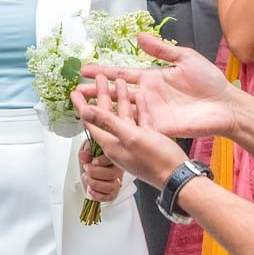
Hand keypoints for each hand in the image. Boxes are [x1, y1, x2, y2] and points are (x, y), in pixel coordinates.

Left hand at [75, 74, 190, 188]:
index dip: (82, 105)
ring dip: (121, 98)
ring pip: (124, 115)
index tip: (75, 90)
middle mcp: (120, 141)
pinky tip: (139, 96)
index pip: (91, 121)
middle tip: (99, 77)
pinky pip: (140, 119)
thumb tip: (85, 111)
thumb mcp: (130, 138)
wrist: (178, 177)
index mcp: (111, 143)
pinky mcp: (148, 139)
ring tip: (119, 81)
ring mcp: (134, 140)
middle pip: (107, 115)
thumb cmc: (156, 161)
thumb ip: (108, 123)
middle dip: (102, 95)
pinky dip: (138, 107)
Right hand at [79, 33, 243, 139]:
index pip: (122, 75)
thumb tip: (139, 36)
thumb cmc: (208, 81)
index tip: (84, 69)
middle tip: (76, 91)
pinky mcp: (158, 127)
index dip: (103, 72)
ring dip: (102, 109)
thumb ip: (161, 50)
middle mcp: (147, 96)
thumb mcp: (185, 59)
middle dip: (96, 92)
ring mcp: (151, 113)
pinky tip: (104, 125)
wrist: (225, 105)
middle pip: (116, 94)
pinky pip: (135, 126)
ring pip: (121, 111)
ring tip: (83, 108)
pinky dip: (120, 125)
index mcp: (152, 78)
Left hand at [79, 140, 124, 203]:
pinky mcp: (112, 193)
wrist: (93, 172)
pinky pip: (109, 197)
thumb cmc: (93, 162)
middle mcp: (118, 171)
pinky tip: (90, 189)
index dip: (102, 161)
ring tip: (87, 179)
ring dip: (95, 184)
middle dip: (94, 173)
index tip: (93, 161)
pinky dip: (98, 195)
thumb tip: (83, 154)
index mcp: (114, 159)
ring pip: (111, 187)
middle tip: (86, 169)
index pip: (113, 159)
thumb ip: (87, 154)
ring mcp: (116, 183)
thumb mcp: (90, 155)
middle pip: (112, 174)